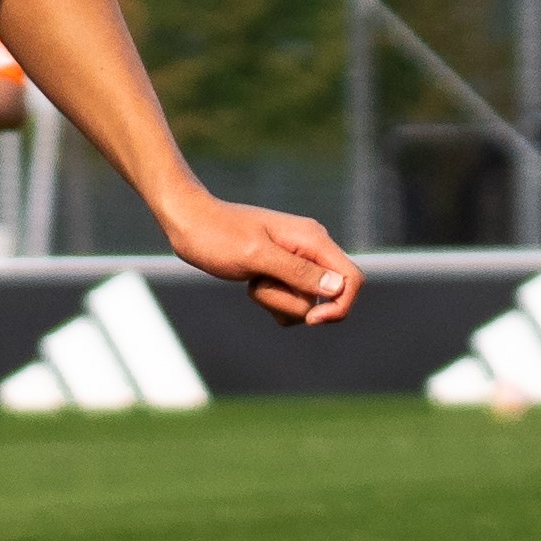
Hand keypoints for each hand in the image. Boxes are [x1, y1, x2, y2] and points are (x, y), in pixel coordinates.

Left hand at [162, 196, 359, 325]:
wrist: (189, 222)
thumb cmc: (218, 235)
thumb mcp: (256, 255)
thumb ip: (297, 272)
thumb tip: (337, 287)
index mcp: (312, 240)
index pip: (352, 279)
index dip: (340, 305)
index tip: (311, 319)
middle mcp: (310, 249)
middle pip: (327, 297)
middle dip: (292, 302)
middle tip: (260, 284)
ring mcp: (296, 261)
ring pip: (306, 302)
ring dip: (277, 302)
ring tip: (252, 280)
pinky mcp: (281, 272)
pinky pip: (290, 301)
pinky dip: (272, 302)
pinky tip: (252, 285)